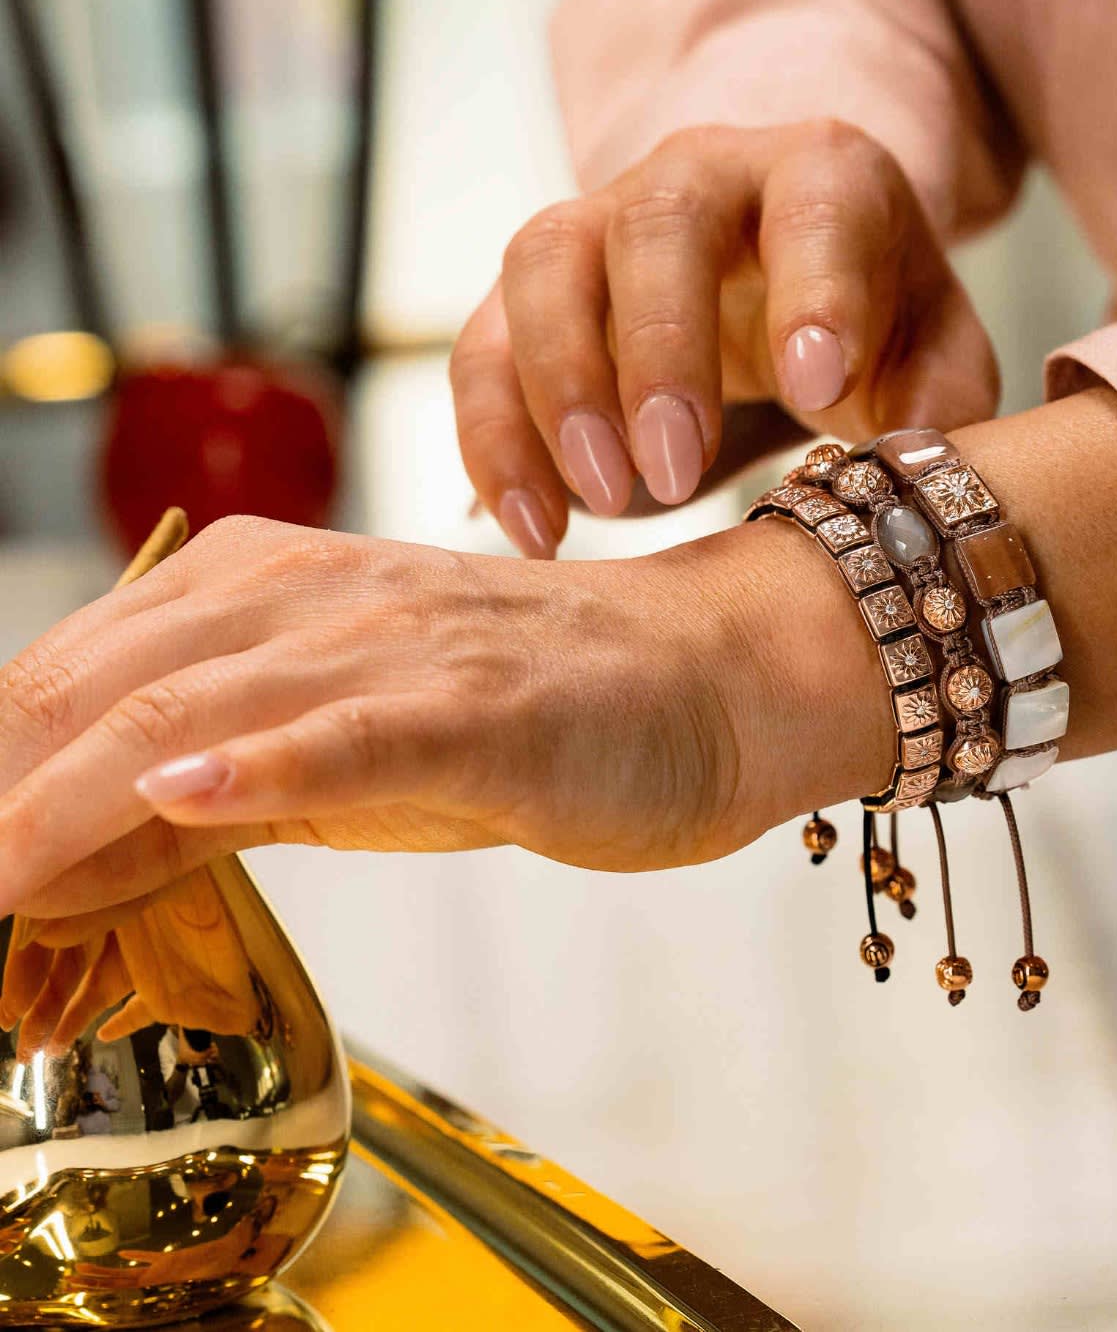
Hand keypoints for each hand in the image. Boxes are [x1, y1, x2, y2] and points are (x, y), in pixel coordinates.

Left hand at [0, 514, 875, 922]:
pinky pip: (360, 729)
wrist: (708, 680)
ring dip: (70, 794)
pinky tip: (179, 799)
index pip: (79, 673)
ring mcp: (405, 646)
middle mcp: (321, 596)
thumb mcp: (347, 753)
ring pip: (205, 703)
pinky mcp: (487, 709)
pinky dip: (263, 761)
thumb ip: (210, 793)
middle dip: (0, 785)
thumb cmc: (539, 712)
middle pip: (109, 681)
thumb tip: (61, 863)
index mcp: (273, 590)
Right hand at [451, 119, 998, 555]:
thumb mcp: (931, 348)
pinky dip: (495, 438)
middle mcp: (698, 175)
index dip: (811, 292)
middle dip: (659, 350)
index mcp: (821, 175)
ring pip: (544, 266)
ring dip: (559, 389)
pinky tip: (536, 528)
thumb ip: (939, 398)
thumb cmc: (868, 314)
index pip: (815, 209)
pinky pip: (483, 345)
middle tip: (674, 469)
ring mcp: (600, 220)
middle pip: (656, 224)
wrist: (781, 266)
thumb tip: (904, 471)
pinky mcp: (536, 288)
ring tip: (604, 501)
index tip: (814, 388)